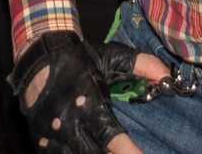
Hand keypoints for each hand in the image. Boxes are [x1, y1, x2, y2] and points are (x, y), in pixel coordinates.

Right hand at [11, 30, 168, 153]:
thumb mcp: (109, 57)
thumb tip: (167, 76)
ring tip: (108, 152)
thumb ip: (140, 65)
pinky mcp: (40, 141)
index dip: (128, 152)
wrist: (34, 57)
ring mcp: (51, 135)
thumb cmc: (75, 59)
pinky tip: (85, 150)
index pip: (111, 138)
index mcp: (87, 103)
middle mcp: (68, 123)